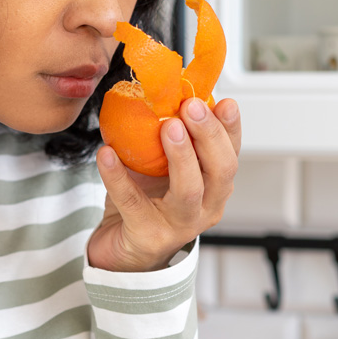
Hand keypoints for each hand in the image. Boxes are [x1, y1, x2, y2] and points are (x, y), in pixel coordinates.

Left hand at [89, 98, 241, 271]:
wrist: (122, 249)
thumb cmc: (146, 202)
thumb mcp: (163, 166)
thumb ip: (170, 135)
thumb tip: (163, 89)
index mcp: (214, 187)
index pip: (231, 153)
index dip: (230, 127)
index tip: (224, 101)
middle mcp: (205, 207)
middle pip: (221, 171)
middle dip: (209, 135)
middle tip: (191, 106)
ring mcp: (179, 225)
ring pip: (189, 190)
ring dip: (181, 155)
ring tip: (167, 126)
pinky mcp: (147, 236)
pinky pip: (132, 202)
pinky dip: (118, 176)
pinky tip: (106, 153)